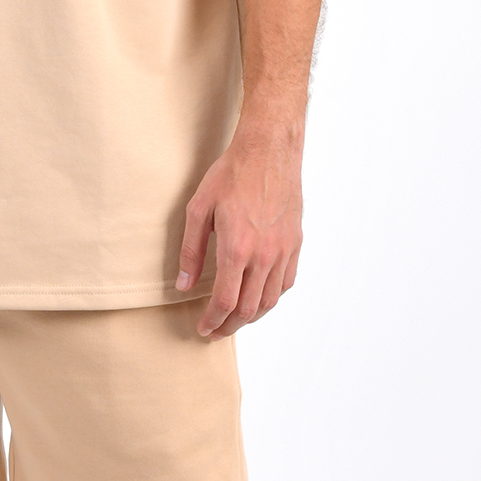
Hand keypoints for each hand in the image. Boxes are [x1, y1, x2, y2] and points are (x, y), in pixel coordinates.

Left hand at [175, 122, 304, 337]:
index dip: (213, 321)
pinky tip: (259, 296)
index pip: (225, 301)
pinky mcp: (295, 242)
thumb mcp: (199, 209)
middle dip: (230, 325)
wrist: (269, 150)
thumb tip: (185, 284)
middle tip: (216, 330)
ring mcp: (283, 250)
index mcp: (237, 247)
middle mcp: (264, 254)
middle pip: (248, 308)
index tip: (203, 328)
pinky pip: (287, 281)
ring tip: (236, 319)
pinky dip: (272, 297)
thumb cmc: (232, 174)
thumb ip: (191, 251)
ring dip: (251, 316)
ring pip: (270, 300)